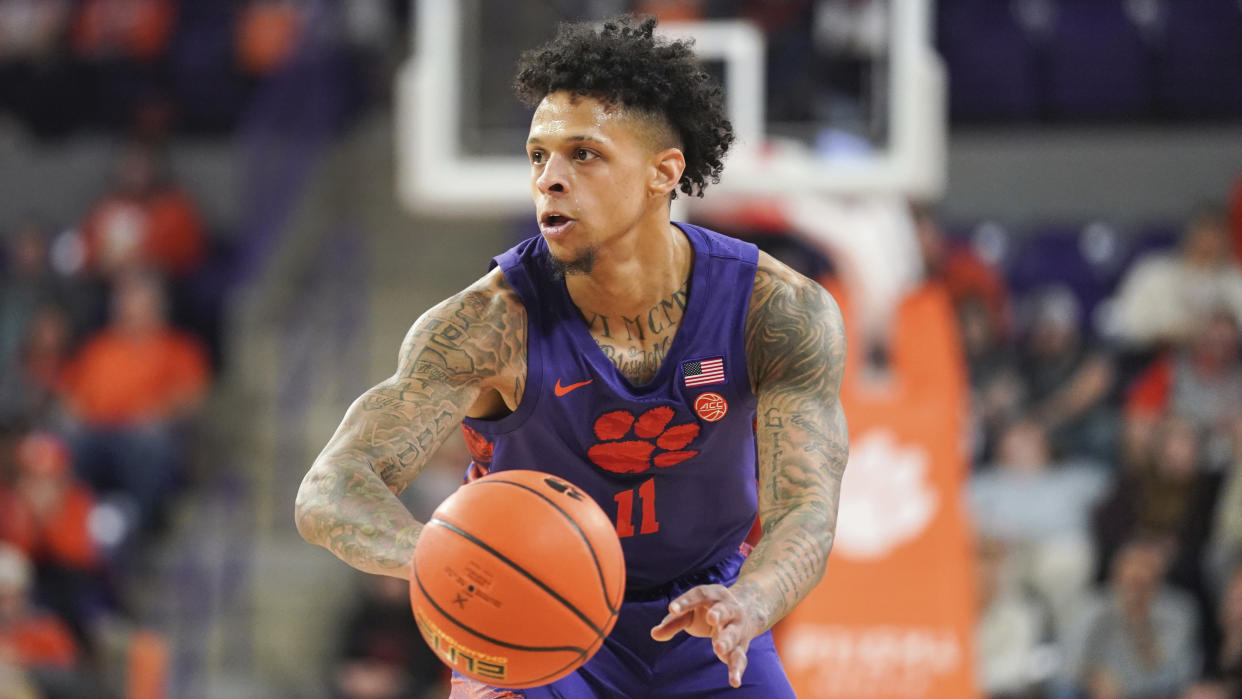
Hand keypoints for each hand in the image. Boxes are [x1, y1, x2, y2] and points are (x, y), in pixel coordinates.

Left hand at [649, 583, 763, 687]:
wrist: (747, 611)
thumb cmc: (708, 611)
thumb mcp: (691, 612)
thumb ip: (673, 622)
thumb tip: (654, 634)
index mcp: (713, 595)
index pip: (700, 595)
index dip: (686, 601)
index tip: (672, 609)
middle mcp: (729, 608)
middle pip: (724, 610)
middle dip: (718, 614)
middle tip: (712, 618)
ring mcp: (737, 627)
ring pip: (733, 634)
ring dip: (727, 641)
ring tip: (718, 649)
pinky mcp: (741, 646)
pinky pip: (740, 657)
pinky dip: (737, 670)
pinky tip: (734, 681)